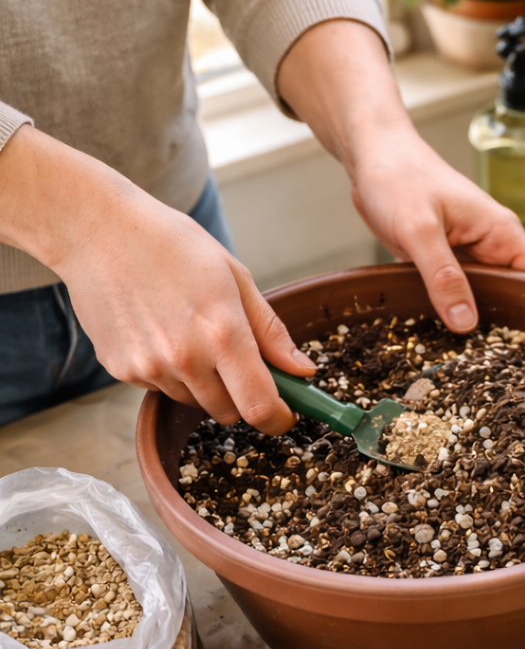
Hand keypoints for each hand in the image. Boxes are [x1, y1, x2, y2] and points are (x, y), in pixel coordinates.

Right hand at [0, 126, 315, 432]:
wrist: (97, 230)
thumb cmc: (173, 245)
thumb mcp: (235, 277)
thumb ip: (271, 332)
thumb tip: (304, 371)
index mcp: (223, 333)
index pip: (260, 407)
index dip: (278, 418)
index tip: (285, 412)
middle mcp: (185, 358)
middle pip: (230, 412)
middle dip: (243, 396)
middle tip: (238, 360)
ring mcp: (149, 367)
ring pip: (196, 402)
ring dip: (205, 384)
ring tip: (191, 333)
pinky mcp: (121, 369)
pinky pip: (161, 389)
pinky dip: (171, 373)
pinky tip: (160, 331)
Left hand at [278, 19, 524, 331]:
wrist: (370, 155)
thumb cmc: (397, 177)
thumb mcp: (419, 230)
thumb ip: (443, 276)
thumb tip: (466, 322)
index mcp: (501, 232)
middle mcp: (492, 245)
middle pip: (516, 294)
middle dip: (510, 325)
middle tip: (496, 363)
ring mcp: (469, 254)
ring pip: (486, 297)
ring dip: (479, 320)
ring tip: (471, 357)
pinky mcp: (447, 261)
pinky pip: (459, 292)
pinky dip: (455, 310)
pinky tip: (444, 334)